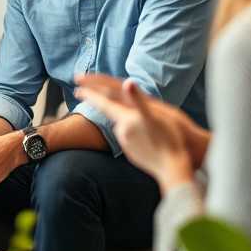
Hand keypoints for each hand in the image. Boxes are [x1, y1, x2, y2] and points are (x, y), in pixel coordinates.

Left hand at [75, 73, 196, 193]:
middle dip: (94, 101)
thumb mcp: (155, 116)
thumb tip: (128, 83)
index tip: (77, 87)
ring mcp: (125, 143)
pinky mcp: (131, 153)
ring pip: (120, 125)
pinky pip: (127, 137)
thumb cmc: (168, 139)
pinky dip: (129, 131)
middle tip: (79, 92)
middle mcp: (122, 131)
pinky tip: (141, 134)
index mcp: (126, 119)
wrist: (172, 167)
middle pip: (108, 113)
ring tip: (125, 113)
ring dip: (119, 118)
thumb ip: (138, 100)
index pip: (105, 103)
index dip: (92, 94)